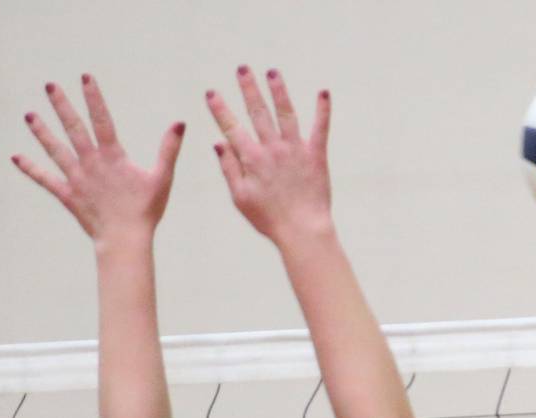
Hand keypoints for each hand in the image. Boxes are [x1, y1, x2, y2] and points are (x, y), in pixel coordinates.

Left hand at [13, 75, 183, 243]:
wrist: (124, 240)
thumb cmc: (146, 210)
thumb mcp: (162, 178)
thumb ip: (168, 149)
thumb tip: (179, 124)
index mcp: (112, 157)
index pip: (102, 120)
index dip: (94, 98)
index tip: (85, 78)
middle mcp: (90, 163)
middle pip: (73, 128)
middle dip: (61, 106)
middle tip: (49, 86)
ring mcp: (76, 179)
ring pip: (55, 150)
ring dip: (42, 132)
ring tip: (29, 115)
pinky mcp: (67, 195)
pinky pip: (46, 179)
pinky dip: (31, 169)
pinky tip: (16, 157)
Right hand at [206, 66, 331, 245]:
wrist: (302, 230)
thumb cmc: (269, 219)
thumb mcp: (240, 197)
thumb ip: (229, 168)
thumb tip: (218, 143)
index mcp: (252, 159)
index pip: (231, 127)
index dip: (220, 109)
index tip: (212, 93)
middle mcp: (272, 149)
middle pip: (258, 112)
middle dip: (248, 89)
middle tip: (242, 69)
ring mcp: (295, 150)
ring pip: (286, 113)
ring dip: (278, 91)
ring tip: (272, 72)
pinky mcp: (316, 156)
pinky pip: (320, 128)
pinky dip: (322, 110)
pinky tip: (323, 92)